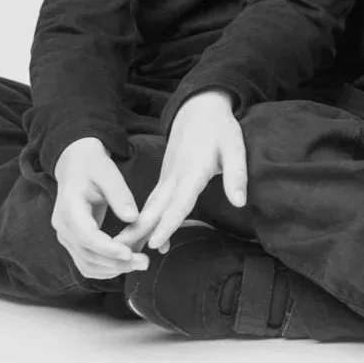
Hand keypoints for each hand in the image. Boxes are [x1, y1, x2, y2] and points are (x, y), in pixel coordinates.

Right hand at [50, 136, 148, 278]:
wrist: (75, 163)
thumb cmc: (93, 165)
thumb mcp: (108, 173)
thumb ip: (119, 195)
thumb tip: (133, 218)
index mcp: (69, 208)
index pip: (88, 237)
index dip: (109, 249)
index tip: (130, 254)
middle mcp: (63, 227)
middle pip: (87, 256)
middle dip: (116, 263)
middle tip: (144, 262)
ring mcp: (66, 236)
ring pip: (86, 264)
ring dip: (112, 269)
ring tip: (139, 264)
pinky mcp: (72, 241)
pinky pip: (86, 262)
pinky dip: (105, 268)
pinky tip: (125, 263)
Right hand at [123, 91, 245, 253]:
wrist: (199, 107)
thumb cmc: (220, 128)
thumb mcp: (235, 147)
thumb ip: (236, 175)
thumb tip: (239, 202)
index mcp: (192, 171)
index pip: (179, 202)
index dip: (168, 224)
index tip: (155, 242)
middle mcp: (175, 176)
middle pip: (156, 208)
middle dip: (140, 232)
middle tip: (124, 254)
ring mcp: (167, 176)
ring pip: (150, 206)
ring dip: (137, 228)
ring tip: (124, 251)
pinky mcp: (166, 177)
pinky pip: (153, 201)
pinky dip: (145, 218)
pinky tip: (143, 235)